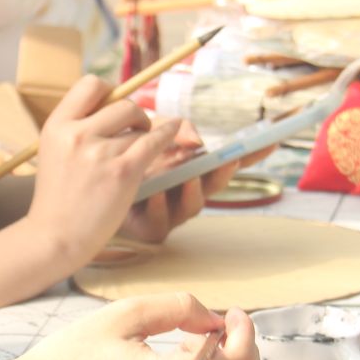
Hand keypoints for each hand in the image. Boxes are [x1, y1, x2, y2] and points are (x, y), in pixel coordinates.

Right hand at [23, 76, 181, 265]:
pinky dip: (168, 133)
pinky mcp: (122, 172)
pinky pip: (153, 142)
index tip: (114, 106)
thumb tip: (111, 104)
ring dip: (144, 135)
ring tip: (137, 150)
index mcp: (56, 125)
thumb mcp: (53, 151)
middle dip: (134, 114)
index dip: (109, 91)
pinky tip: (175, 129)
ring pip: (138, 127)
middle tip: (134, 128)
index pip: (90, 85)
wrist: (54, 236)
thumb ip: (76, 127)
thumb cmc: (56, 197)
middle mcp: (76, 134)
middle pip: (121, 103)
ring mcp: (99, 153)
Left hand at [120, 131, 278, 244]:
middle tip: (227, 163)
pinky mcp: (150, 228)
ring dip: (193, 192)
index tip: (272, 140)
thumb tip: (196, 139)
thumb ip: (172, 131)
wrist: (88, 192)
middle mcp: (186, 190)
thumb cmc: (119, 160)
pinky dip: (156, 207)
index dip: (252, 152)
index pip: (227, 158)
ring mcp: (170, 210)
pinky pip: (159, 221)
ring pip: (193, 205)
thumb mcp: (146, 136)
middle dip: (222, 174)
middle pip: (215, 184)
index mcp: (191, 166)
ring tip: (189, 178)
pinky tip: (151, 196)